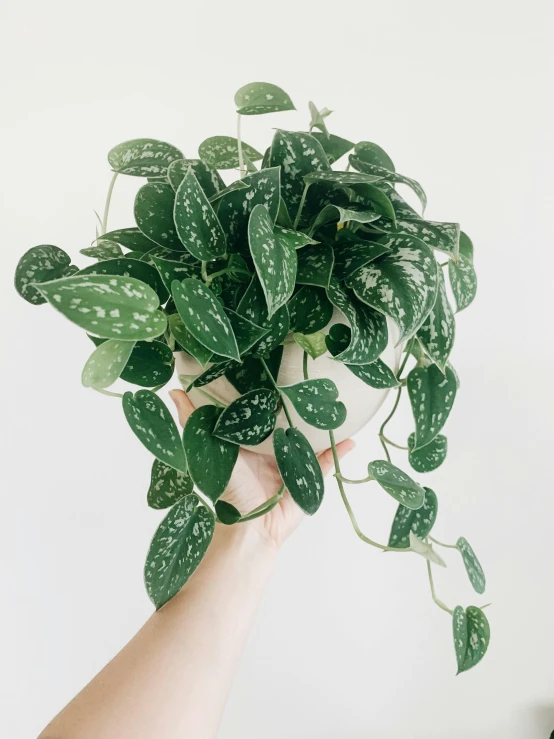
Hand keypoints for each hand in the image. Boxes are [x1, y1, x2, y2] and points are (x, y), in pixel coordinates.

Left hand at [169, 389, 354, 549]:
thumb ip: (193, 423)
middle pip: (288, 424)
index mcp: (249, 442)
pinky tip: (351, 438)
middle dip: (298, 406)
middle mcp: (271, 450)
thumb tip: (172, 392)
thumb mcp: (208, 449)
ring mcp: (292, 464)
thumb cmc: (227, 488)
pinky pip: (325, 462)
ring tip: (334, 403)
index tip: (271, 367)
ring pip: (310, 440)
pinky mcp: (307, 479)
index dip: (265, 393)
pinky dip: (338, 451)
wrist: (250, 525)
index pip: (259, 412)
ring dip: (321, 425)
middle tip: (310, 379)